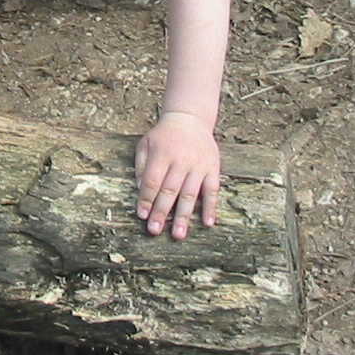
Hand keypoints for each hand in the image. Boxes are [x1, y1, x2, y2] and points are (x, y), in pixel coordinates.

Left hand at [134, 111, 220, 238]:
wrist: (190, 119)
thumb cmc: (163, 136)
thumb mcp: (145, 144)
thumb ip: (141, 166)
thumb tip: (140, 190)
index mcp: (162, 154)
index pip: (152, 181)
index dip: (146, 199)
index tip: (142, 215)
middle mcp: (181, 160)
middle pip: (169, 190)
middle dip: (161, 212)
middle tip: (154, 230)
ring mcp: (198, 165)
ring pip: (190, 194)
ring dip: (183, 216)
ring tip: (178, 234)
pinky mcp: (213, 168)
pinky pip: (212, 190)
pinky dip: (210, 207)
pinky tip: (207, 222)